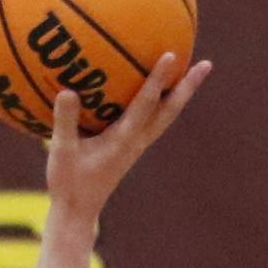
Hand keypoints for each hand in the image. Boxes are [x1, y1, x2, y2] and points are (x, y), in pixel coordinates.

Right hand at [47, 53, 212, 223]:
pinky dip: (160, 102)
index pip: (146, 105)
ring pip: (166, 116)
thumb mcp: (61, 152)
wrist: (78, 212)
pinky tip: (156, 92)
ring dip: (181, 94)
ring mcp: (137, 146)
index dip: (158, 79)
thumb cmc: (68, 184)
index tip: (171, 55)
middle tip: (206, 64)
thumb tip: (67, 90)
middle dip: (188, 87)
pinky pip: (152, 120)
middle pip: (170, 110)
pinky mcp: (131, 149)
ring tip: (193, 72)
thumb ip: (65, 122)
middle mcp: (137, 141)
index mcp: (123, 140)